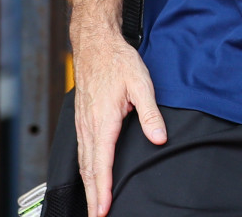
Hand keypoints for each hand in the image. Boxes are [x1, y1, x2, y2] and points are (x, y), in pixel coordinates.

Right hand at [72, 37, 166, 216]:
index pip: (102, 164)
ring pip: (83, 163)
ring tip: (93, 207)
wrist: (95, 42)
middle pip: (89, 170)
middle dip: (93, 197)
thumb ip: (149, 113)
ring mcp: (83, 123)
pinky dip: (85, 171)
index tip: (104, 211)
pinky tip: (89, 178)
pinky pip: (82, 152)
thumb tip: (159, 138)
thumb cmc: (118, 60)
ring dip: (88, 187)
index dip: (103, 190)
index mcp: (103, 121)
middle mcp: (89, 126)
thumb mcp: (141, 82)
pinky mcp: (82, 119)